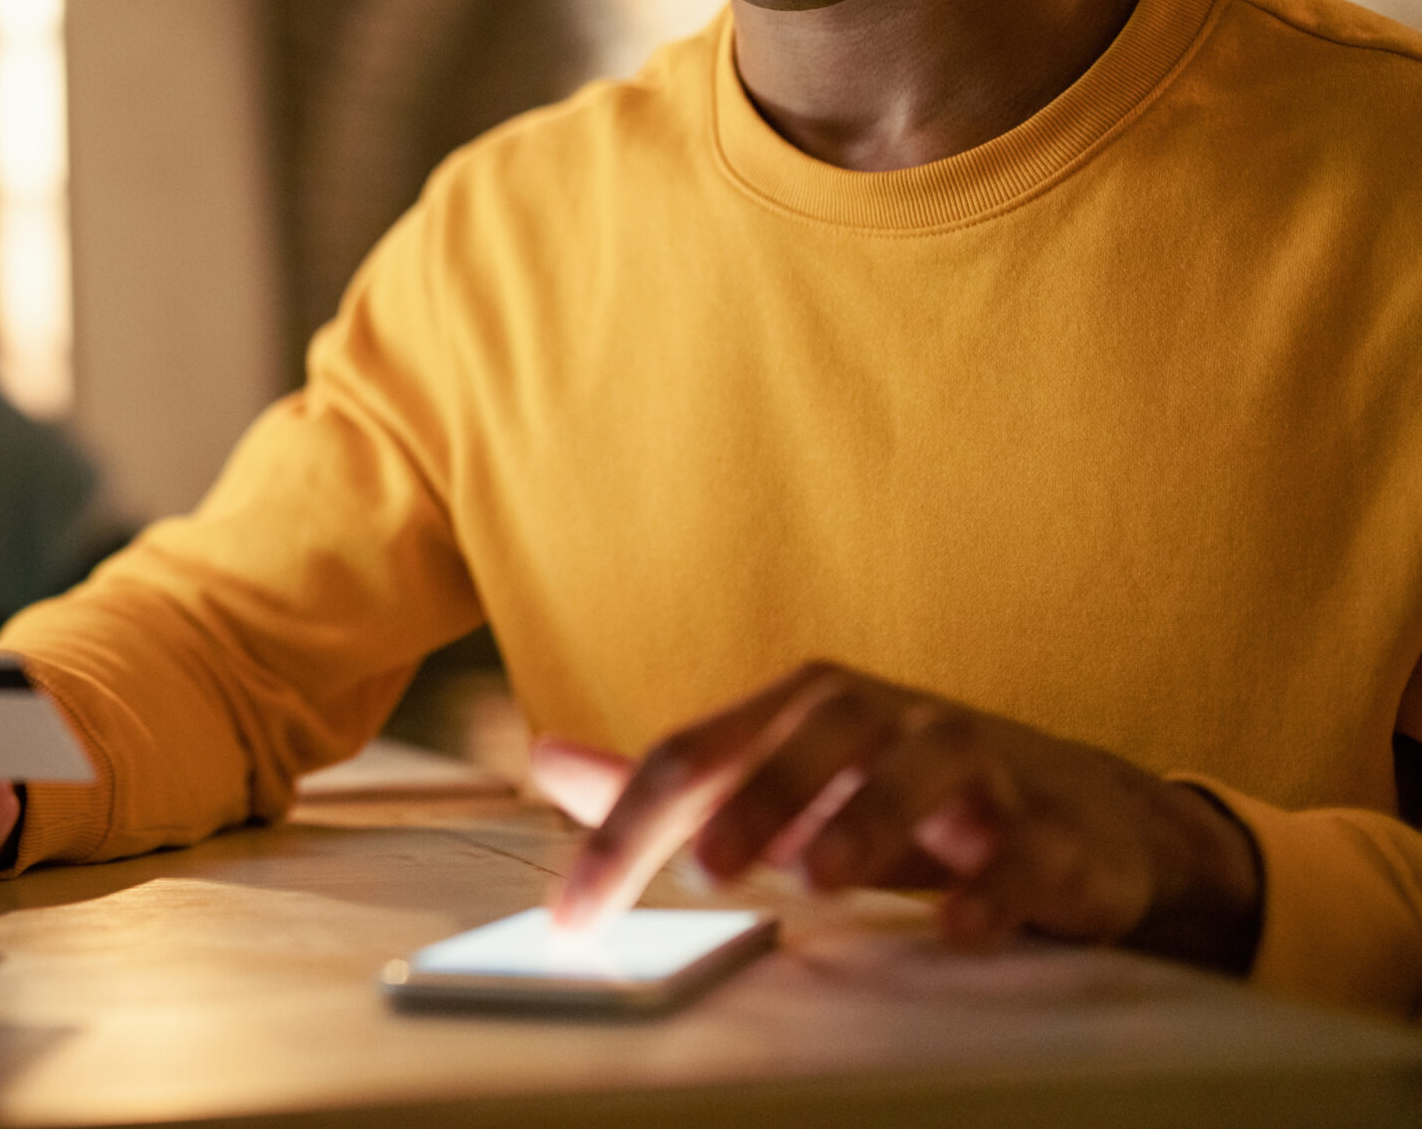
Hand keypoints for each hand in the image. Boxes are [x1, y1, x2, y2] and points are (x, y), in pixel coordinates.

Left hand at [536, 661, 1262, 973]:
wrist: (1085, 819)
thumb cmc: (904, 799)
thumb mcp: (782, 784)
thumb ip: (675, 785)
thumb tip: (548, 760)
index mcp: (804, 706)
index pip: (696, 753)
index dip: (629, 826)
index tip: (576, 910)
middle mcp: (887, 716)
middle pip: (814, 737)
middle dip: (761, 797)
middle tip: (711, 865)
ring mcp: (976, 763)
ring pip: (924, 770)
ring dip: (869, 821)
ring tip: (822, 875)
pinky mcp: (1051, 827)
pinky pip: (1023, 850)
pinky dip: (992, 887)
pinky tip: (957, 926)